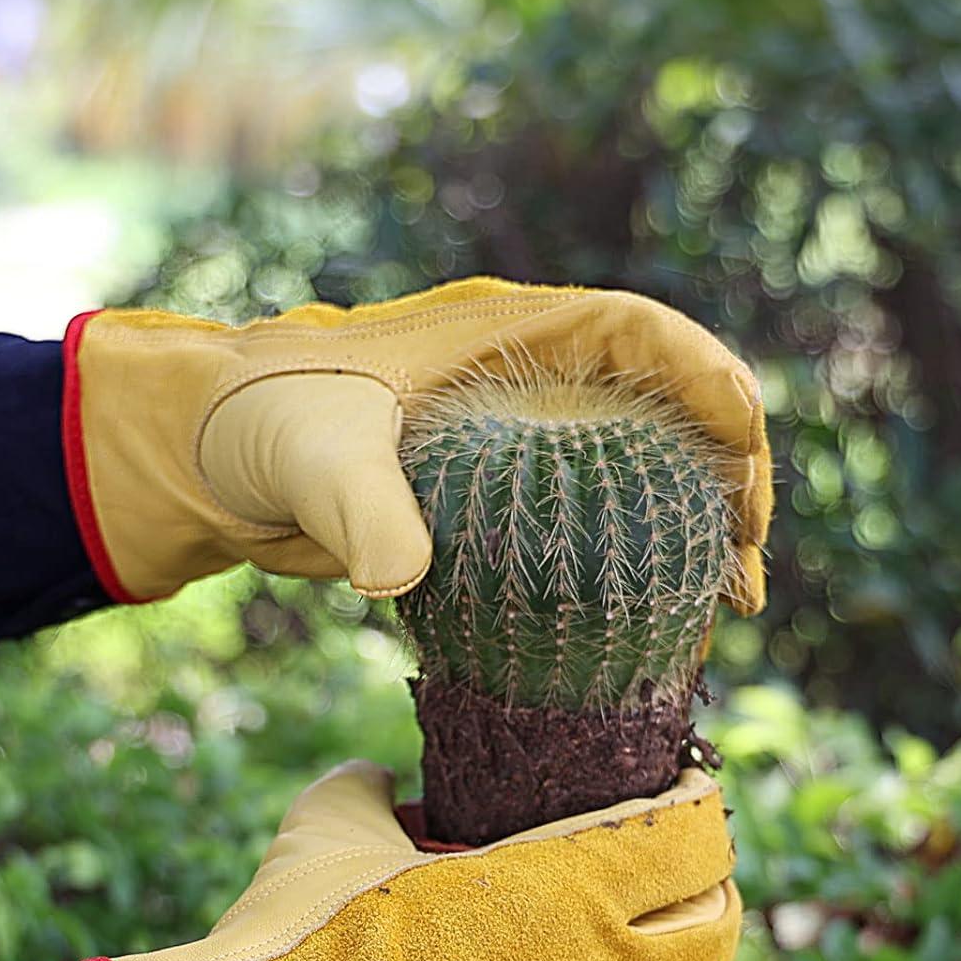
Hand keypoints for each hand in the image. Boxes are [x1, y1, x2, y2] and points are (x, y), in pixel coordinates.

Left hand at [63, 277, 770, 609]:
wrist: (213, 461)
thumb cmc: (258, 421)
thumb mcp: (308, 453)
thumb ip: (356, 506)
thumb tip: (396, 577)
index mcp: (503, 335)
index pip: (636, 333)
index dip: (705, 375)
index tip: (744, 441)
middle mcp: (529, 383)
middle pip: (666, 412)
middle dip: (725, 479)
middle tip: (746, 570)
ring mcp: (522, 445)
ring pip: (643, 474)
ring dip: (695, 535)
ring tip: (728, 610)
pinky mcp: (501, 503)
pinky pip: (594, 527)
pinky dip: (635, 571)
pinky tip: (654, 628)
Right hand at [74, 759, 740, 960]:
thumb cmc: (302, 942)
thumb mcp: (333, 827)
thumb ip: (372, 790)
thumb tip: (383, 783)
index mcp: (570, 889)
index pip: (691, 837)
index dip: (698, 807)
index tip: (687, 794)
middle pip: (717, 934)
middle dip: (717, 897)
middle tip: (697, 883)